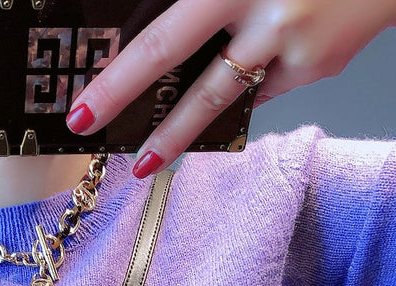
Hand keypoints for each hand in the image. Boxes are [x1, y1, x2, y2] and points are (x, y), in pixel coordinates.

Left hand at [64, 0, 395, 176]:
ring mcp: (290, 46)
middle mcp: (264, 15)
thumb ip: (201, 7)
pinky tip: (235, 75)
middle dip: (155, 132)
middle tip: (121, 159)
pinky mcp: (312, 67)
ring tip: (151, 160)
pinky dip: (238, 90)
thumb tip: (152, 50)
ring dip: (183, 136)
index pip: (162, 42)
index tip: (83, 113)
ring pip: (225, 102)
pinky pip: (259, 89)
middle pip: (196, 88)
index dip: (117, 82)